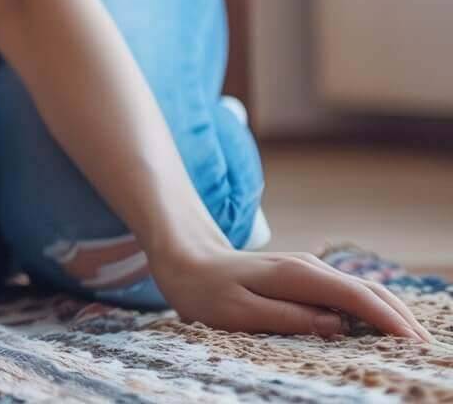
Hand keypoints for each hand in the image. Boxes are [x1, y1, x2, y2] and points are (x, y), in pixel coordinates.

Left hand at [153, 243, 432, 341]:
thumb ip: (288, 318)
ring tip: (415, 343)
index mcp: (297, 276)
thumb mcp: (237, 312)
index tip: (414, 345)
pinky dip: (373, 310)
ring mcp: (310, 271)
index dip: (390, 321)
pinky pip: (348, 294)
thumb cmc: (205, 291)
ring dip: (392, 314)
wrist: (185, 259)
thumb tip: (337, 326)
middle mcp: (310, 268)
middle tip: (426, 351)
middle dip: (402, 319)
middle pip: (370, 292)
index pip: (357, 298)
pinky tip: (385, 329)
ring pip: (363, 291)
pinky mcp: (306, 279)